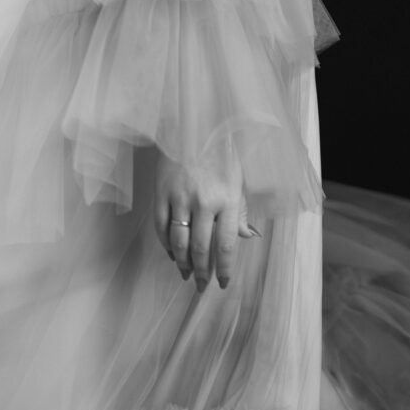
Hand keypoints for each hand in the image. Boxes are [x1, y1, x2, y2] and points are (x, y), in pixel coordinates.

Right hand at [153, 141, 259, 293]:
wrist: (193, 124)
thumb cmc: (221, 151)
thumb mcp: (238, 178)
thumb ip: (239, 210)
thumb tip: (247, 237)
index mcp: (227, 198)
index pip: (226, 244)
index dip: (224, 268)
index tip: (222, 283)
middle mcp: (204, 201)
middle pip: (200, 248)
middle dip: (201, 272)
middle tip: (201, 286)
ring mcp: (180, 197)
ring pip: (178, 241)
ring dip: (181, 262)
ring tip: (185, 273)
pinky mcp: (162, 192)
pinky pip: (161, 226)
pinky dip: (165, 243)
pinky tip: (170, 252)